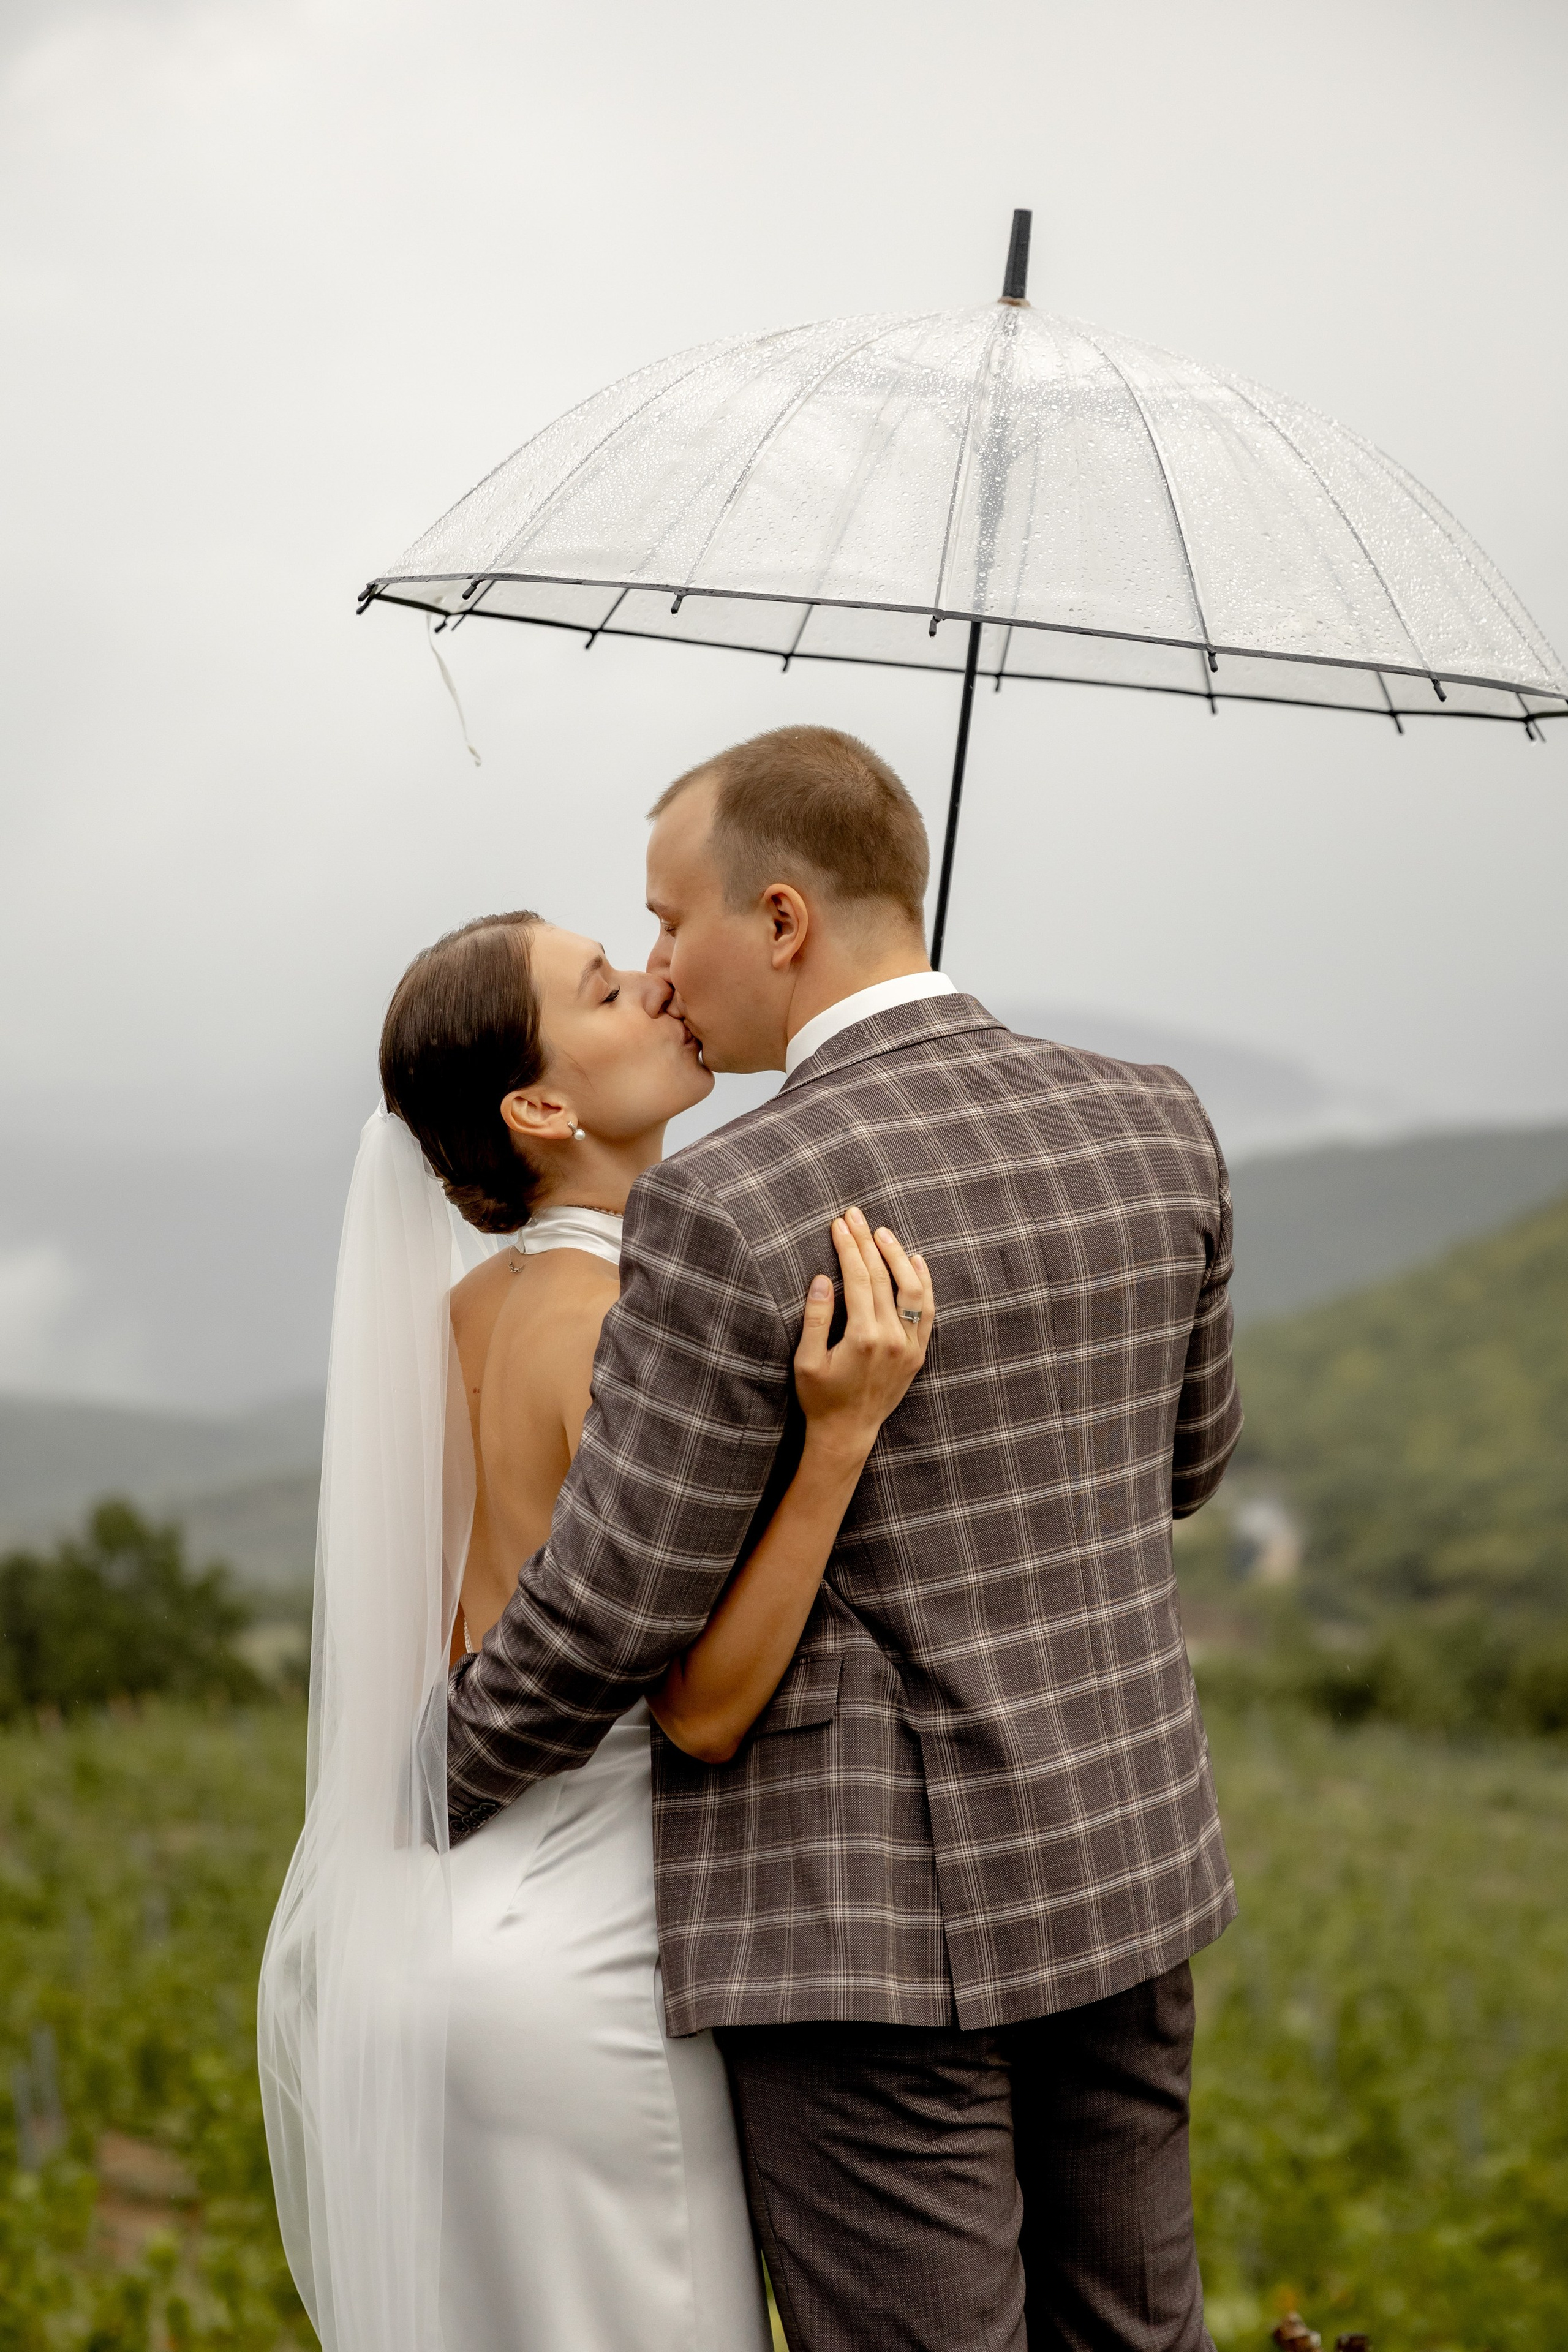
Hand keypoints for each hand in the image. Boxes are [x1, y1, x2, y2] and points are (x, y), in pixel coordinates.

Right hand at [792, 1206, 935, 1461]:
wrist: (847, 1433)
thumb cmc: (820, 1398)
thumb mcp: (807, 1361)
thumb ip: (816, 1318)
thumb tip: (822, 1278)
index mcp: (863, 1338)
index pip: (858, 1278)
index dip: (848, 1246)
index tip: (839, 1223)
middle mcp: (892, 1339)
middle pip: (883, 1277)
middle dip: (868, 1241)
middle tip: (856, 1215)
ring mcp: (910, 1346)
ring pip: (913, 1289)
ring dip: (898, 1256)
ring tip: (884, 1233)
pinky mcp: (918, 1353)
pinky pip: (928, 1312)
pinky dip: (924, 1283)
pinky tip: (916, 1261)